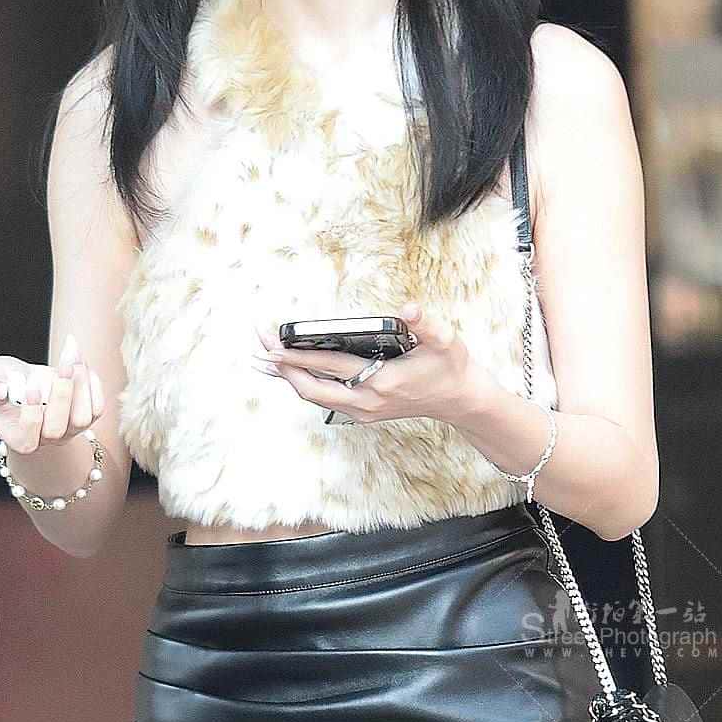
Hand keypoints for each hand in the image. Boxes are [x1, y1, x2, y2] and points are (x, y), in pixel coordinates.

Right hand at [0, 337, 102, 454]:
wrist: (28, 382)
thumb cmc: (6, 383)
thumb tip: (0, 389)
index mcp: (18, 437)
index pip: (27, 439)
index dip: (31, 416)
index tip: (31, 388)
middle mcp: (45, 440)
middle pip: (57, 429)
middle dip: (62, 396)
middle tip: (63, 366)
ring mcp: (68, 431)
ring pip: (82, 419)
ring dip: (81, 386)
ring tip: (72, 356)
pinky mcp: (85, 418)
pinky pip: (96, 409)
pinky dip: (93, 385)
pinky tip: (81, 363)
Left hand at [255, 304, 480, 427]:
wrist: (461, 400)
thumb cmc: (451, 367)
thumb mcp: (446, 341)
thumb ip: (426, 324)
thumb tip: (409, 309)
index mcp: (382, 381)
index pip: (330, 366)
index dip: (299, 356)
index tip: (273, 345)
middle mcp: (367, 401)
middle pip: (312, 389)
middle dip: (283, 368)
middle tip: (260, 346)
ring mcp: (363, 410)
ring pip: (315, 397)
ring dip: (290, 378)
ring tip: (266, 359)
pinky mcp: (363, 413)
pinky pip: (326, 400)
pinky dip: (305, 385)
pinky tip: (292, 373)